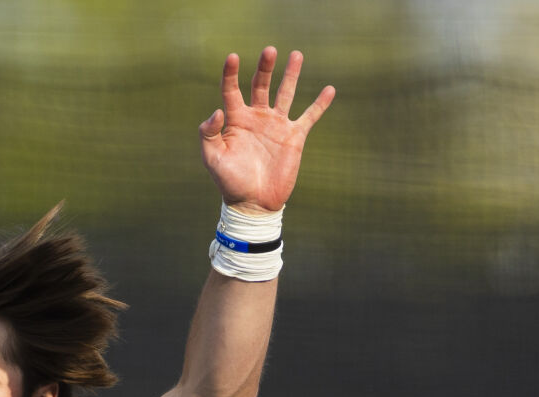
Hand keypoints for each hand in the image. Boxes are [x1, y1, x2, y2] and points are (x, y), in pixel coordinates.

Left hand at [199, 48, 334, 213]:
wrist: (253, 204)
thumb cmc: (230, 183)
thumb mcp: (213, 159)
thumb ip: (209, 134)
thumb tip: (217, 111)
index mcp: (236, 120)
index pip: (231, 91)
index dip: (230, 74)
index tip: (232, 57)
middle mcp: (257, 118)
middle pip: (261, 85)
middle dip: (265, 68)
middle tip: (270, 51)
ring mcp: (276, 126)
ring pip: (285, 93)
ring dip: (291, 74)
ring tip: (296, 54)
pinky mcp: (294, 137)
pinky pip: (309, 117)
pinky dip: (320, 104)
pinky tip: (330, 89)